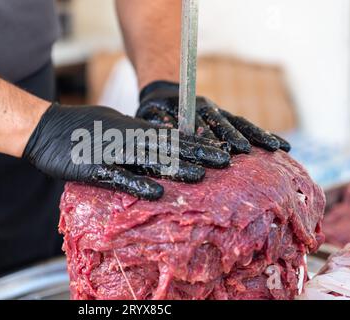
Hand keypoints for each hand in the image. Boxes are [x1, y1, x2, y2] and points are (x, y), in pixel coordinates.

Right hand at [23, 103, 229, 199]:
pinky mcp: (93, 168)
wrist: (44, 128)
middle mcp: (125, 137)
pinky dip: (138, 183)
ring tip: (201, 176)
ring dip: (175, 167)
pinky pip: (119, 177)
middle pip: (167, 145)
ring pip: (148, 159)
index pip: (169, 134)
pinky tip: (157, 192)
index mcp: (130, 127)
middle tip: (225, 160)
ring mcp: (110, 152)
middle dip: (197, 152)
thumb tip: (157, 139)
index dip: (195, 141)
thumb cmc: (78, 127)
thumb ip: (134, 132)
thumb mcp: (111, 123)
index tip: (218, 147)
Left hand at [137, 81, 290, 153]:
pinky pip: (247, 125)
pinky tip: (282, 146)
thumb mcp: (148, 115)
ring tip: (279, 148)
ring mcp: (218, 113)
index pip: (199, 127)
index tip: (217, 150)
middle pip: (224, 123)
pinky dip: (263, 134)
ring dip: (258, 135)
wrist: (164, 92)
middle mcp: (207, 110)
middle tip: (246, 150)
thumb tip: (168, 134)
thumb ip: (158, 123)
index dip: (208, 138)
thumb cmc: (153, 110)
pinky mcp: (226, 118)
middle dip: (235, 136)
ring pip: (241, 123)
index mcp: (188, 111)